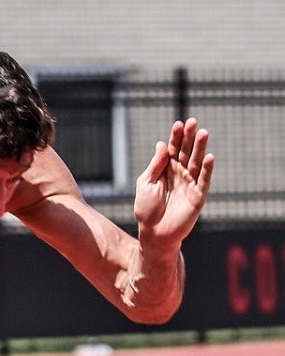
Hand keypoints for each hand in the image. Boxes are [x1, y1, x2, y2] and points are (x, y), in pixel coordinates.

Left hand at [133, 119, 214, 251]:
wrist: (153, 233)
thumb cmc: (146, 210)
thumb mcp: (146, 184)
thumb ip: (155, 165)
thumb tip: (161, 144)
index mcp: (166, 170)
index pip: (173, 149)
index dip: (176, 137)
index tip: (179, 124)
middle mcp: (180, 174)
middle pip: (186, 152)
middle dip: (189, 137)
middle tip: (193, 122)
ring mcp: (190, 184)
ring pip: (197, 163)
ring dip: (200, 148)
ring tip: (203, 133)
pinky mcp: (198, 196)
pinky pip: (204, 181)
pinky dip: (207, 170)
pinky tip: (209, 157)